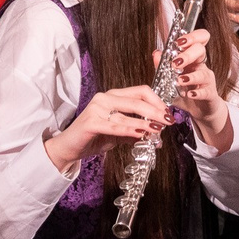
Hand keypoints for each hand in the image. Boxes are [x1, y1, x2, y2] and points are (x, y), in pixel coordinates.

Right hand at [43, 86, 170, 172]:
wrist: (69, 147)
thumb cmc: (93, 137)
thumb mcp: (118, 134)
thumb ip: (135, 131)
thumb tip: (156, 134)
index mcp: (113, 96)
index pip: (141, 91)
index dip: (157, 101)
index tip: (168, 113)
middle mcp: (105, 98)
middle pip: (137, 100)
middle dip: (156, 111)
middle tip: (168, 121)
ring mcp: (96, 108)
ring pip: (128, 114)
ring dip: (145, 123)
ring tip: (158, 131)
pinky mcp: (91, 122)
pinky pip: (115, 126)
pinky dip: (130, 130)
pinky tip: (141, 135)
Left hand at [160, 28, 232, 150]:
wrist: (200, 110)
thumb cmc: (186, 92)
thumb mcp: (171, 79)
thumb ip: (162, 66)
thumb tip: (156, 52)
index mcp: (192, 59)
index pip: (199, 40)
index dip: (192, 36)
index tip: (178, 42)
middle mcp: (201, 66)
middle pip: (201, 51)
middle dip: (188, 54)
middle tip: (175, 63)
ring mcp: (207, 80)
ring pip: (203, 73)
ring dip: (191, 76)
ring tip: (179, 81)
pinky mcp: (210, 94)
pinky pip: (206, 92)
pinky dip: (197, 93)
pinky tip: (189, 95)